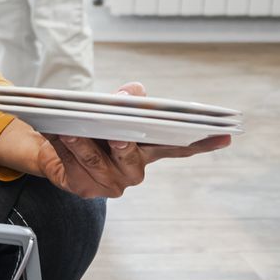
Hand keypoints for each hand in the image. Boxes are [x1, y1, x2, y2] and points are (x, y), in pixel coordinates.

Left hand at [0, 82, 231, 198]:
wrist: (57, 148)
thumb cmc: (93, 126)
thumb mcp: (109, 108)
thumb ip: (123, 100)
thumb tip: (134, 92)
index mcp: (148, 149)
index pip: (180, 146)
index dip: (204, 142)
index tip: (226, 133)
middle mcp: (133, 170)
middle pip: (132, 158)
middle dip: (123, 146)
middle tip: (116, 135)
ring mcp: (109, 183)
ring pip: (97, 164)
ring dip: (82, 146)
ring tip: (69, 130)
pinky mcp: (84, 188)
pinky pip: (71, 167)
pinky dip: (60, 149)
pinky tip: (52, 133)